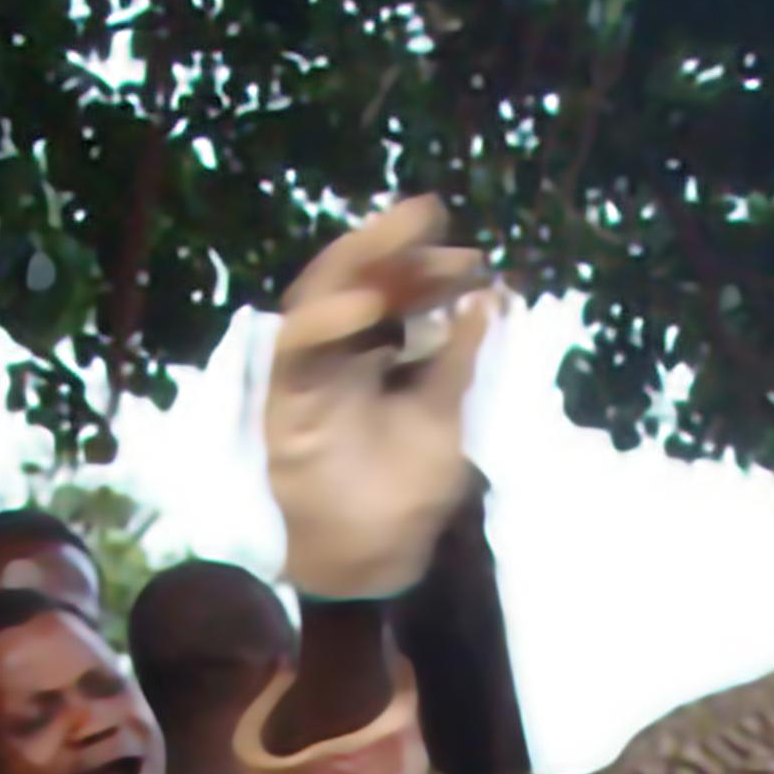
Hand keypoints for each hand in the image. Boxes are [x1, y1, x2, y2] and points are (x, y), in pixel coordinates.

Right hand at [263, 197, 496, 600]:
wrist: (375, 558)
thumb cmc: (407, 490)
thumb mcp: (446, 416)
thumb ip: (459, 361)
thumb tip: (488, 299)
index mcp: (378, 353)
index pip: (397, 293)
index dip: (428, 267)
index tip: (471, 255)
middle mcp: (340, 354)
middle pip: (356, 281)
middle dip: (389, 245)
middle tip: (428, 214)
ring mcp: (310, 375)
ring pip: (319, 299)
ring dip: (356, 266)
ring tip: (401, 243)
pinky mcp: (285, 401)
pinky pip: (297, 350)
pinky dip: (328, 322)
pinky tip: (367, 304)